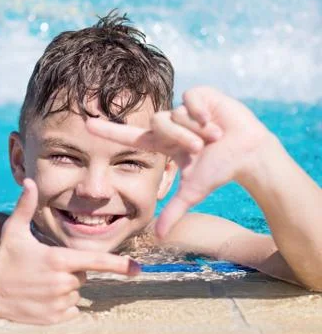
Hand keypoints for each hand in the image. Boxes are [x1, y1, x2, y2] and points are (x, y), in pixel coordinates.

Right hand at [0, 179, 139, 324]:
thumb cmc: (4, 256)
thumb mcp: (14, 229)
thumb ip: (25, 206)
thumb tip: (29, 182)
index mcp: (58, 259)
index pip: (97, 261)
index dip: (119, 265)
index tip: (137, 269)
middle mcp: (62, 282)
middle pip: (83, 276)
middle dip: (71, 272)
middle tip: (47, 268)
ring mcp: (58, 302)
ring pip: (76, 294)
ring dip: (65, 289)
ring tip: (41, 283)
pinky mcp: (53, 318)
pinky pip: (71, 310)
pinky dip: (62, 305)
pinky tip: (43, 297)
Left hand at [86, 86, 271, 237]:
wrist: (247, 153)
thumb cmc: (220, 170)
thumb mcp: (192, 191)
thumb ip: (174, 211)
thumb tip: (159, 237)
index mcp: (162, 144)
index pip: (129, 137)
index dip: (108, 131)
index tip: (86, 123)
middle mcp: (169, 125)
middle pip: (158, 123)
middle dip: (181, 138)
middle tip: (201, 147)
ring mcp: (182, 109)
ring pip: (175, 114)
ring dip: (197, 130)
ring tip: (215, 136)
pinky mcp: (199, 95)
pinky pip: (189, 100)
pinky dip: (203, 113)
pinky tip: (216, 120)